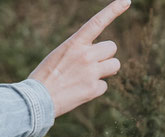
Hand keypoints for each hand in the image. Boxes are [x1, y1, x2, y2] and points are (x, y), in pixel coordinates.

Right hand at [28, 0, 129, 116]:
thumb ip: (81, 51)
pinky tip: (81, 90)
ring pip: (115, 65)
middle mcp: (86, 55)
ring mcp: (91, 72)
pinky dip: (95, 89)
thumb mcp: (61, 54)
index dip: (113, 10)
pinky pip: (104, 86)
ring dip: (107, 70)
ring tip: (89, 77)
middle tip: (92, 64)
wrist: (38, 99)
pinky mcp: (93, 89)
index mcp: (75, 43)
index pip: (97, 22)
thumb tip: (103, 60)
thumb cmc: (47, 76)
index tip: (126, 1)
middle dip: (105, 55)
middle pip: (111, 48)